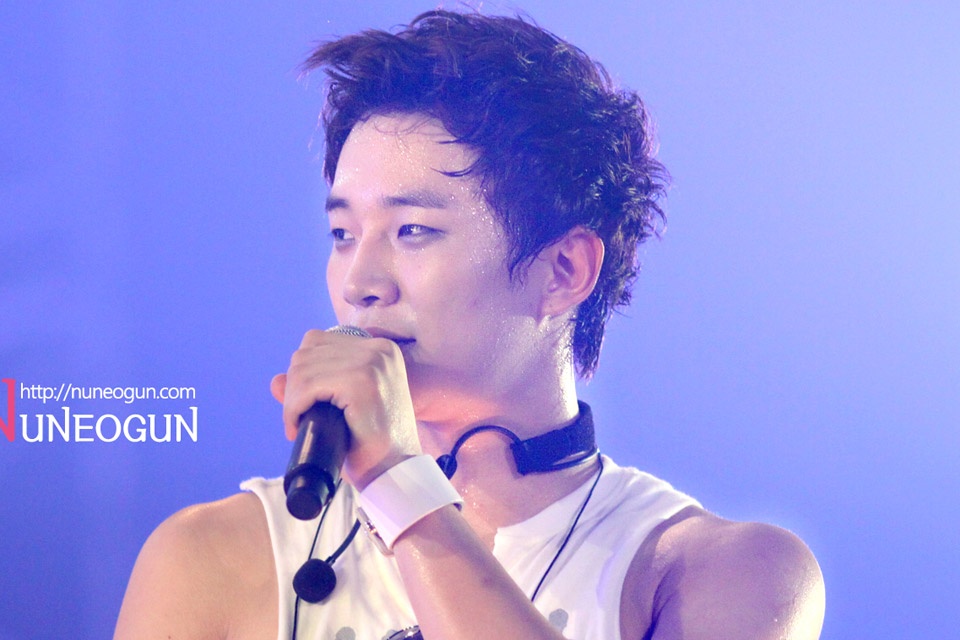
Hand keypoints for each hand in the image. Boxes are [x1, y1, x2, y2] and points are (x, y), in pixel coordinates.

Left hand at [271, 329, 421, 488]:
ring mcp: (372, 363)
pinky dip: (293, 408)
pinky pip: (307, 387)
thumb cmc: (369, 443)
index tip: (304, 405)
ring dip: (292, 401)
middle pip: (306, 353)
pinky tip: (298, 427)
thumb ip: (311, 389)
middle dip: (294, 388)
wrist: (395, 472)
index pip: (317, 342)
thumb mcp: (341, 408)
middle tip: (299, 420)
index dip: (301, 374)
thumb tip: (275, 380)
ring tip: (299, 424)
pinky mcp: (361, 383)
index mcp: (379, 348)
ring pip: (302, 370)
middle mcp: (378, 349)